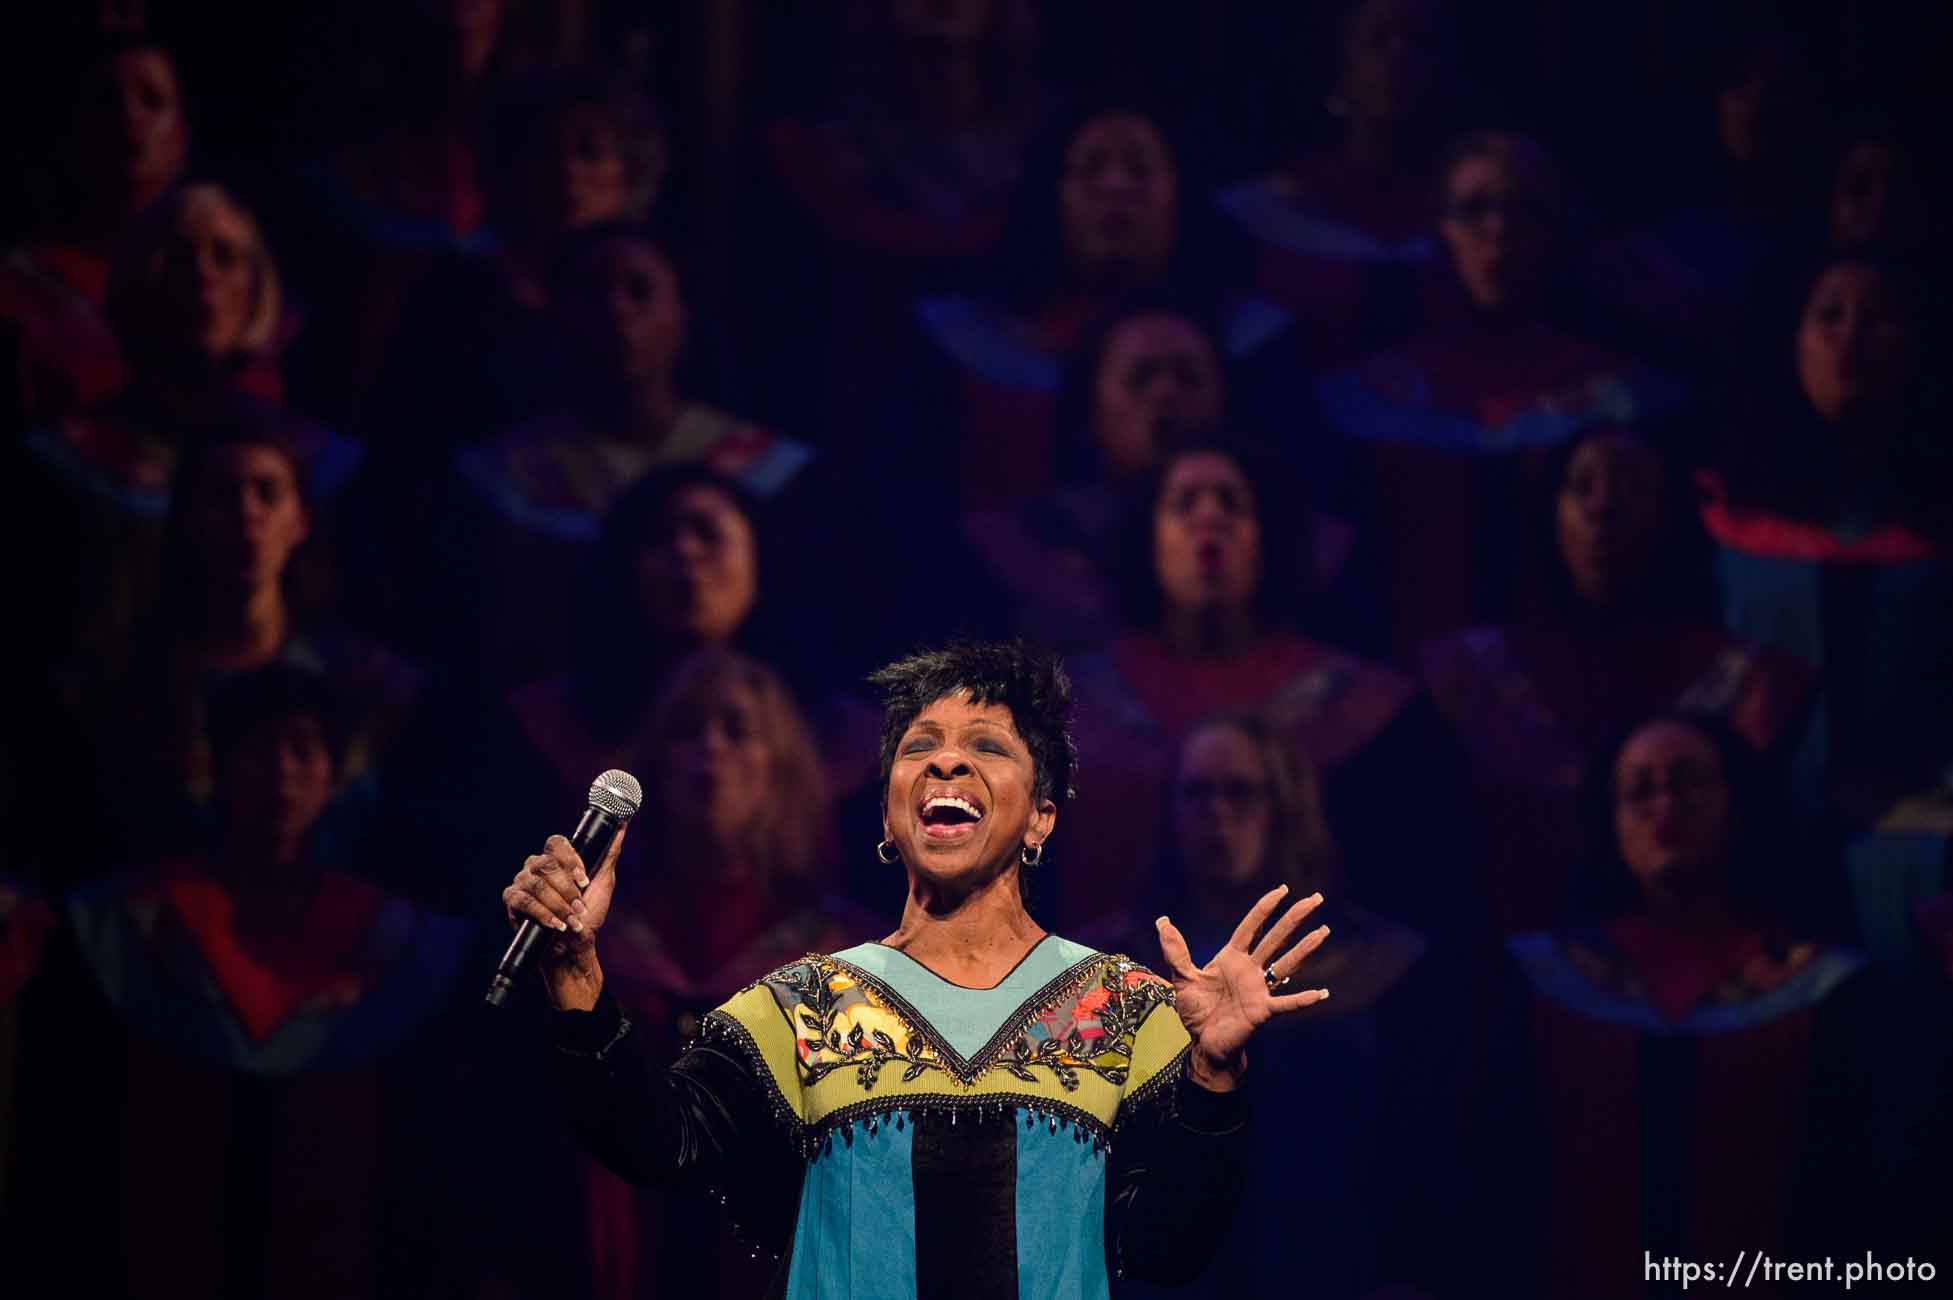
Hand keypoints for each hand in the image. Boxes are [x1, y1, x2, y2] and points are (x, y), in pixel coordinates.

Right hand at [501, 826, 626, 1009]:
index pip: (556, 843)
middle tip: (580, 906)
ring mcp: (522, 883)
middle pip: (546, 864)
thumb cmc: (588, 916)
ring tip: (571, 919)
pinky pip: (524, 901)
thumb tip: (622, 825)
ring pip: (536, 883)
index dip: (570, 859)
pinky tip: (557, 925)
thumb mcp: (603, 884)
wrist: (574, 949)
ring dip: (558, 904)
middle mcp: (535, 867)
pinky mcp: (512, 902)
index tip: (584, 880)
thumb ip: (609, 854)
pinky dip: (544, 914)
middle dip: (567, 889)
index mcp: (556, 860)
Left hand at [1156, 886, 1330, 1090]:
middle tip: (1315, 899)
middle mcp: (1250, 969)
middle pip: (1275, 938)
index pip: (1251, 927)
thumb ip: (1176, 951)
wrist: (1204, 1042)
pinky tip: (1322, 992)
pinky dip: (1302, 999)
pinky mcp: (1262, 1010)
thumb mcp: (1183, 978)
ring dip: (1304, 948)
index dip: (1265, 908)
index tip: (1282, 890)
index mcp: (1232, 958)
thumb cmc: (1197, 1010)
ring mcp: (1259, 989)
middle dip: (1294, 918)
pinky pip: (1286, 1003)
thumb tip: (1162, 921)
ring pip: (1286, 963)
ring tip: (1323, 931)